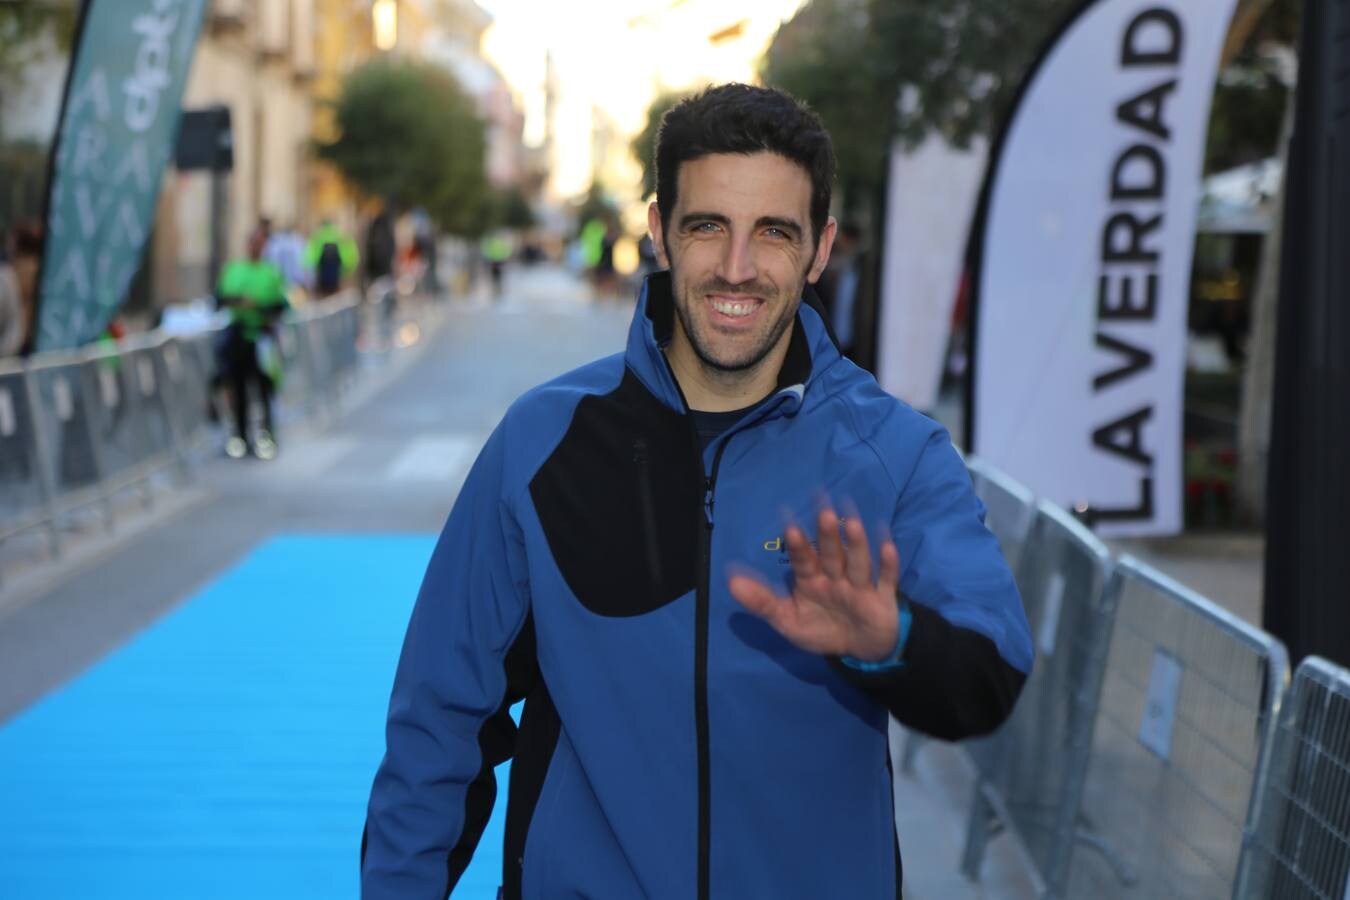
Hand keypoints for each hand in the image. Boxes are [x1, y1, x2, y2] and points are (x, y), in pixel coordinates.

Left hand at [728, 507, 900, 661]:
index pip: (803, 559)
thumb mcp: (788, 620)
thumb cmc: (822, 628)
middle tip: (823, 511)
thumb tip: (730, 582)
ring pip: (859, 562)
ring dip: (856, 544)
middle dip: (828, 535)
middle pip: (832, 554)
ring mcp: (861, 585)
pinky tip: (887, 546)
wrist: (861, 650)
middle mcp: (836, 576)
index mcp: (812, 579)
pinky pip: (886, 579)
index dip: (798, 545)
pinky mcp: (883, 598)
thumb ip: (761, 602)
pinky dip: (888, 565)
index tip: (789, 526)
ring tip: (853, 522)